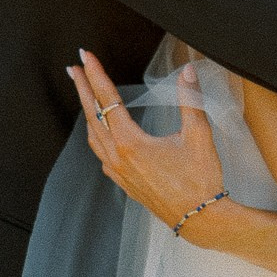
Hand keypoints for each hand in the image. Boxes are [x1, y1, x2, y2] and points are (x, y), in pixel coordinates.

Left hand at [69, 49, 226, 232]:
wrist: (201, 219)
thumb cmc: (200, 181)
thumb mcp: (198, 135)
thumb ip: (191, 100)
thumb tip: (188, 72)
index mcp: (131, 144)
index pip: (107, 100)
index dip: (96, 75)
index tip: (86, 57)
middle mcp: (118, 158)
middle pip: (93, 115)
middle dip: (83, 89)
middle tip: (74, 68)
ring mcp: (118, 173)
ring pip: (94, 137)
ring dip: (88, 112)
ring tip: (85, 95)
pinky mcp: (124, 183)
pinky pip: (101, 155)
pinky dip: (97, 137)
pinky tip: (101, 133)